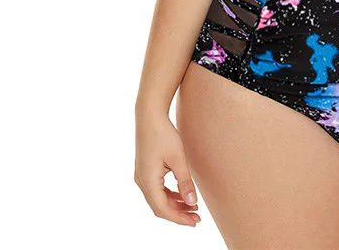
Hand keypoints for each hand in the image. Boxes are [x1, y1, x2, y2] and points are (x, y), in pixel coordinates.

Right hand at [135, 109, 200, 227]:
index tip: (194, 222)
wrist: (150, 116)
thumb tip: (192, 202)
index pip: (162, 209)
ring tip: (193, 207)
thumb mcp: (178, 158)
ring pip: (158, 199)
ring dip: (175, 204)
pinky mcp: (145, 171)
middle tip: (197, 218)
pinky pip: (157, 189)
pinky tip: (183, 194)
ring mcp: (142, 176)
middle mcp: (142, 182)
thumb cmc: (164, 135)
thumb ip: (185, 181)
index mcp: (147, 181)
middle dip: (178, 213)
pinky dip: (170, 194)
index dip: (179, 218)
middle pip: (160, 207)